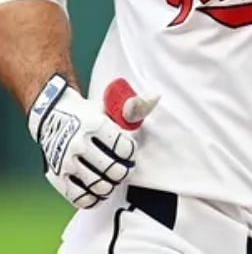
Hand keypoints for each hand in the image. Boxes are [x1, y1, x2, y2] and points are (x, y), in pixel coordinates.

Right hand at [27, 74, 157, 208]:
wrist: (51, 115)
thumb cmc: (87, 114)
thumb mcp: (109, 106)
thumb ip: (133, 107)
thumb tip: (155, 97)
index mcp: (94, 125)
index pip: (124, 149)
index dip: (130, 152)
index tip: (127, 150)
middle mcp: (78, 143)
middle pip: (113, 170)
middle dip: (123, 172)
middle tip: (123, 169)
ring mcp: (65, 161)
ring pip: (98, 186)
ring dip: (110, 186)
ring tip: (111, 180)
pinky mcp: (55, 175)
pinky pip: (78, 197)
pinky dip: (92, 199)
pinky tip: (97, 192)